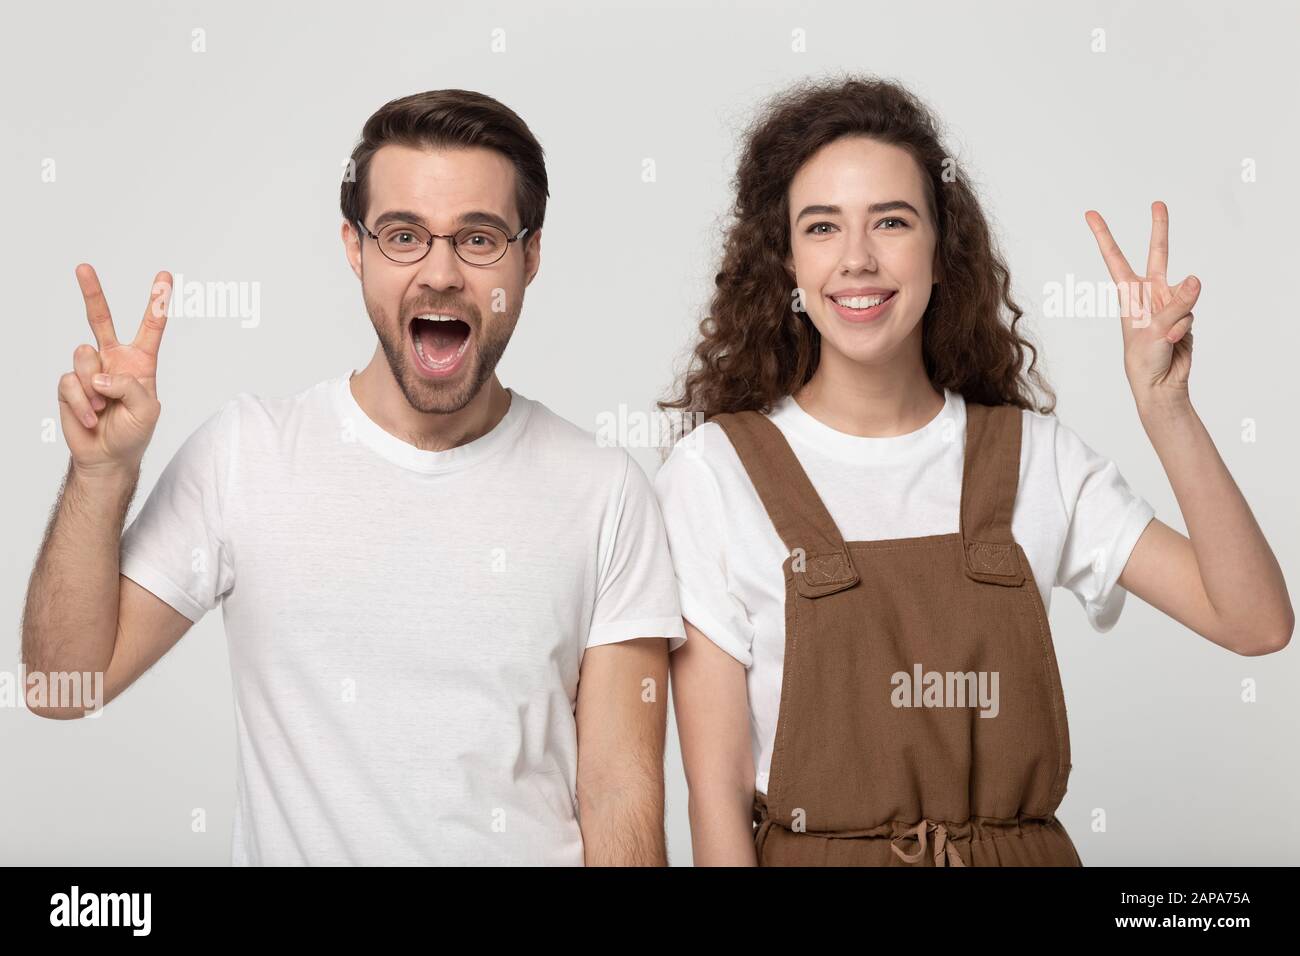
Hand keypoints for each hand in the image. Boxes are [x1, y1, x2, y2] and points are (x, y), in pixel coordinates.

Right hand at [57, 264, 171, 476]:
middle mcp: (113, 360)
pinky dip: (82, 403)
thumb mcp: (147, 411)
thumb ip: (130, 387)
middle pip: (101, 319)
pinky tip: (90, 416)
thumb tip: (99, 374)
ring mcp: (89, 370)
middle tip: (83, 267)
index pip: (150, 327)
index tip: (164, 277)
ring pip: (84, 356)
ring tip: (103, 407)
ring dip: (94, 387)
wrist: (107, 456)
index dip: (157, 302)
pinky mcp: (70, 384)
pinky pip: (71, 382)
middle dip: (91, 292)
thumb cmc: (133, 433)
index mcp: (140, 362)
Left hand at [1085, 201, 1198, 406]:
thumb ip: (1176, 303)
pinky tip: (1174, 343)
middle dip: (1159, 229)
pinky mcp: (1185, 316)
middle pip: (1157, 255)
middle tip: (1158, 202)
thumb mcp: (1154, 330)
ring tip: (1166, 336)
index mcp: (1128, 294)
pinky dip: (1184, 329)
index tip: (1091, 214)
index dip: (1104, 236)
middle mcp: (1148, 294)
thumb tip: (1194, 279)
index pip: (1115, 259)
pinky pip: (1191, 314)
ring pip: (1185, 294)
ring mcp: (1168, 303)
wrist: (1160, 384)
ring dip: (1179, 315)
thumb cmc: (1143, 359)